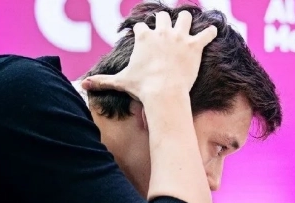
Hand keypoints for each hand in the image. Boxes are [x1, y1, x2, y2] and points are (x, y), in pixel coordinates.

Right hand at [81, 10, 216, 103]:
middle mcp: (162, 31)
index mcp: (144, 36)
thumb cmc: (142, 87)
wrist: (163, 93)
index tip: (146, 39)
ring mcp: (179, 37)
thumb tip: (81, 86)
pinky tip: (213, 32)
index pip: (143, 26)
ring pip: (185, 17)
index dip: (144, 32)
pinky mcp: (195, 45)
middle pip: (164, 16)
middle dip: (165, 23)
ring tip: (188, 28)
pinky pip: (208, 32)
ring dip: (187, 22)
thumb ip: (102, 80)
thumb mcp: (120, 81)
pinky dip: (211, 32)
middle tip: (168, 32)